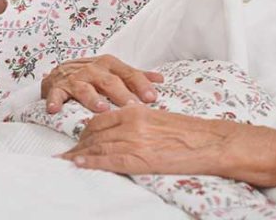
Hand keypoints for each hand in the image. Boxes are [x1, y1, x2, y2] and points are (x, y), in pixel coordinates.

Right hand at [41, 55, 163, 112]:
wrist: (60, 71)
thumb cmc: (93, 74)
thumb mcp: (115, 71)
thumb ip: (136, 76)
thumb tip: (160, 79)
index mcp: (110, 64)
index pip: (129, 74)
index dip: (141, 85)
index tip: (152, 97)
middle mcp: (93, 69)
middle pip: (110, 82)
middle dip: (122, 95)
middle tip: (133, 107)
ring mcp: (74, 77)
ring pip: (85, 88)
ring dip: (93, 99)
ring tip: (102, 109)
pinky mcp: (57, 87)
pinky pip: (56, 94)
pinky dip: (55, 101)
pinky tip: (55, 110)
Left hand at [59, 105, 275, 186]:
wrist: (208, 142)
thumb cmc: (188, 131)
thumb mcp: (159, 119)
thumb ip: (138, 121)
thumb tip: (123, 130)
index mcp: (136, 111)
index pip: (100, 119)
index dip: (86, 131)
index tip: (78, 139)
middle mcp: (130, 123)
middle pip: (94, 133)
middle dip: (79, 144)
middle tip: (67, 153)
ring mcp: (133, 141)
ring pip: (97, 146)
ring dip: (80, 154)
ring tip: (67, 161)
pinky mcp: (138, 158)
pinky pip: (107, 160)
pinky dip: (90, 162)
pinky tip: (78, 164)